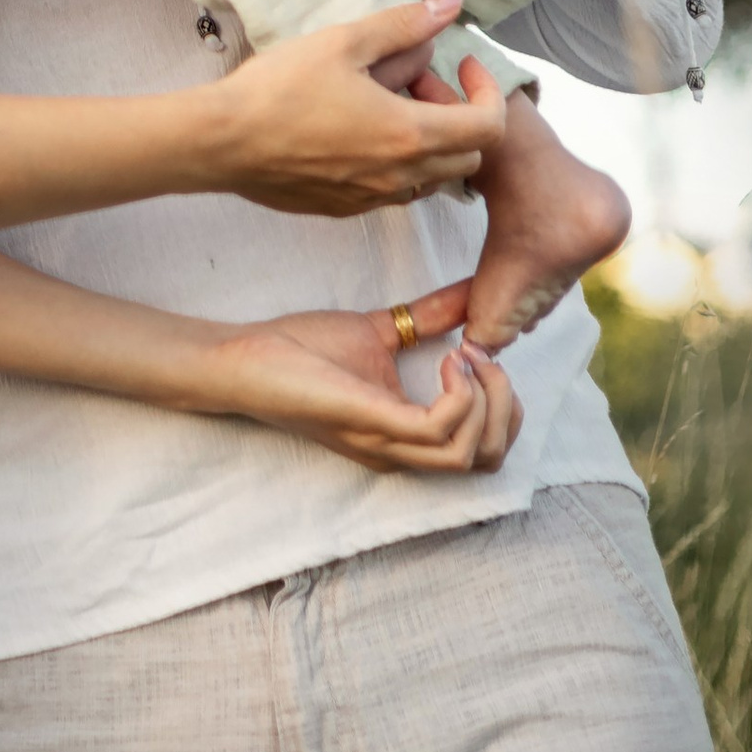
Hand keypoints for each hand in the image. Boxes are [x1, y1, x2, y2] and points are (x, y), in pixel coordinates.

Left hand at [195, 284, 520, 474]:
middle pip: (488, 460)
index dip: (502, 404)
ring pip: (471, 454)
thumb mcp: (380, 329)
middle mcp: (402, 450)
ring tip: (463, 354)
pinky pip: (438, 431)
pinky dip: (458, 394)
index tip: (482, 351)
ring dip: (486, 399)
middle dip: (505, 405)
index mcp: (406, 434)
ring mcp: (388, 442)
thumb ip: (428, 317)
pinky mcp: (372, 423)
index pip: (484, 451)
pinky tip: (444, 357)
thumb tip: (471, 291)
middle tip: (482, 357)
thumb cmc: (301, 349)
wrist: (245, 357)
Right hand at [204, 0, 506, 216]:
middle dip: (457, 115)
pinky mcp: (345, 209)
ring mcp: (372, 199)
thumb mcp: (345, 43)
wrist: (222, 142)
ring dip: (427, 140)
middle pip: (467, 156)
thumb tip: (450, 5)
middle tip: (416, 80)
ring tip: (383, 102)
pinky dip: (395, 160)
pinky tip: (354, 128)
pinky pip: (393, 190)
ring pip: (430, 176)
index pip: (488, 127)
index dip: (488, 92)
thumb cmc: (280, 88)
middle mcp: (400, 176)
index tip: (461, 66)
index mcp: (408, 134)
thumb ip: (404, 26)